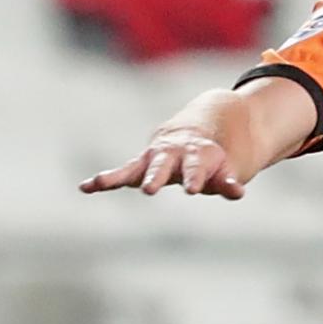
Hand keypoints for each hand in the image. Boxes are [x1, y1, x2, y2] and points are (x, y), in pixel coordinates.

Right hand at [80, 130, 244, 199]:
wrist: (198, 131)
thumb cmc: (213, 159)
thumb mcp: (224, 169)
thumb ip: (227, 182)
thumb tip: (237, 192)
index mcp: (196, 155)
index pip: (195, 168)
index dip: (194, 177)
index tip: (191, 189)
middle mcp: (171, 154)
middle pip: (162, 165)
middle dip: (155, 177)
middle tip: (149, 190)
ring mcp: (153, 160)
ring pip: (134, 168)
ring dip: (116, 177)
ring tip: (97, 183)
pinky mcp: (139, 167)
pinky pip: (120, 174)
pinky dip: (105, 180)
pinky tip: (85, 187)